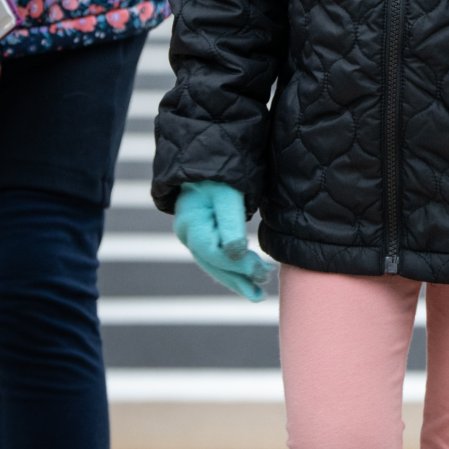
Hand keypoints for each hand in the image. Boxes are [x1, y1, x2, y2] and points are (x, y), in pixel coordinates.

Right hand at [173, 181, 271, 301]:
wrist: (207, 153)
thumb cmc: (219, 171)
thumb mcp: (228, 194)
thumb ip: (230, 225)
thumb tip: (236, 255)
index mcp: (190, 223)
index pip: (214, 253)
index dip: (238, 266)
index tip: (263, 271)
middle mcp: (186, 232)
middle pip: (212, 264)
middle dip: (238, 280)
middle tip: (261, 294)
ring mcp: (191, 233)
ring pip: (213, 263)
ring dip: (235, 278)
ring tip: (257, 292)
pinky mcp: (201, 231)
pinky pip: (214, 256)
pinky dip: (230, 267)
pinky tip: (245, 275)